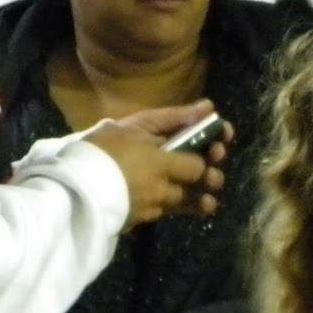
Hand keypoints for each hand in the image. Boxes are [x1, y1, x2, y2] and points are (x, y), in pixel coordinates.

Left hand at [83, 101, 232, 229]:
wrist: (87, 197)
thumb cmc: (119, 162)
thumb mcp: (151, 148)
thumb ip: (183, 138)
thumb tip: (210, 108)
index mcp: (149, 131)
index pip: (183, 123)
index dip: (207, 126)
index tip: (225, 133)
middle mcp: (154, 153)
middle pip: (191, 151)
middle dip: (210, 153)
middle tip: (216, 157)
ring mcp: (155, 180)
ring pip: (190, 178)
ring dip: (206, 180)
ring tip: (213, 183)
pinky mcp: (154, 204)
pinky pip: (181, 202)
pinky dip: (196, 203)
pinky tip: (207, 204)